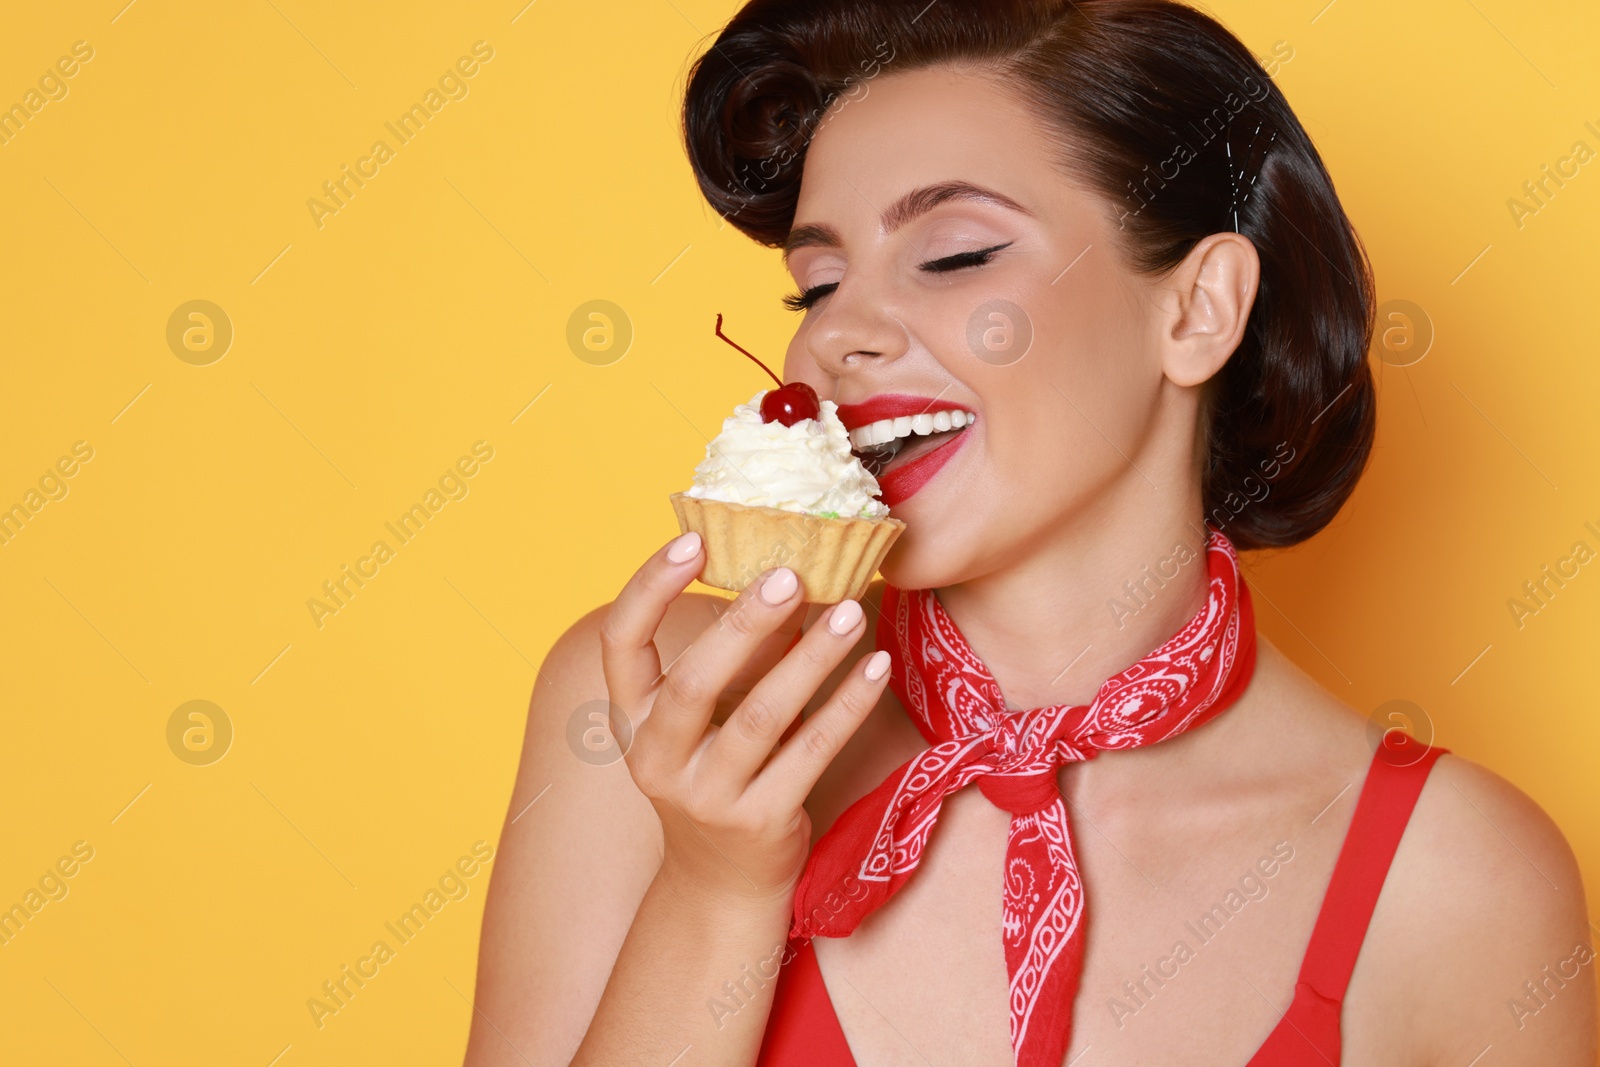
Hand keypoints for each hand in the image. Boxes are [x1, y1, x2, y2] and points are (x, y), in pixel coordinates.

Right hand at [600, 530, 891, 905]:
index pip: (621, 643)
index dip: (649, 588)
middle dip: (744, 624)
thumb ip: (728, 657)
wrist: (721, 883)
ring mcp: (706, 796)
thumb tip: (785, 571)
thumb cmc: (716, 773)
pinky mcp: (760, 821)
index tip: (692, 541)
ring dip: (811, 658)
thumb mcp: (700, 720)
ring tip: (851, 610)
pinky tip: (876, 667)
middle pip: (694, 682)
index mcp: (630, 720)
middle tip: (792, 575)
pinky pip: (811, 752)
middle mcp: (656, 758)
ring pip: (761, 717)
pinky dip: (847, 706)